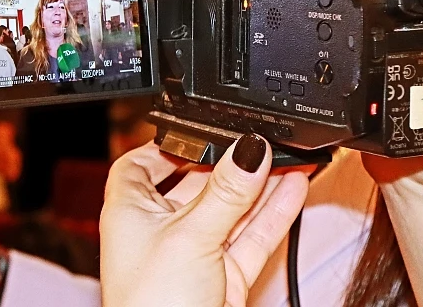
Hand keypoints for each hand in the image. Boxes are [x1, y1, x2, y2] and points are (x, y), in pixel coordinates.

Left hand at [100, 135, 308, 306]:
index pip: (141, 166)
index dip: (169, 147)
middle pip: (195, 184)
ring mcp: (193, 255)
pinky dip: (272, 214)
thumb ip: (224, 193)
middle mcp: (158, 231)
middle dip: (229, 165)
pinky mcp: (223, 278)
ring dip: (260, 186)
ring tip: (291, 157)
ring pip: (230, 211)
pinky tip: (293, 188)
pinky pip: (250, 237)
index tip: (203, 132)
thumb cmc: (153, 305)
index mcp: (128, 213)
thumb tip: (247, 151)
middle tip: (262, 142)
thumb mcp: (190, 236)